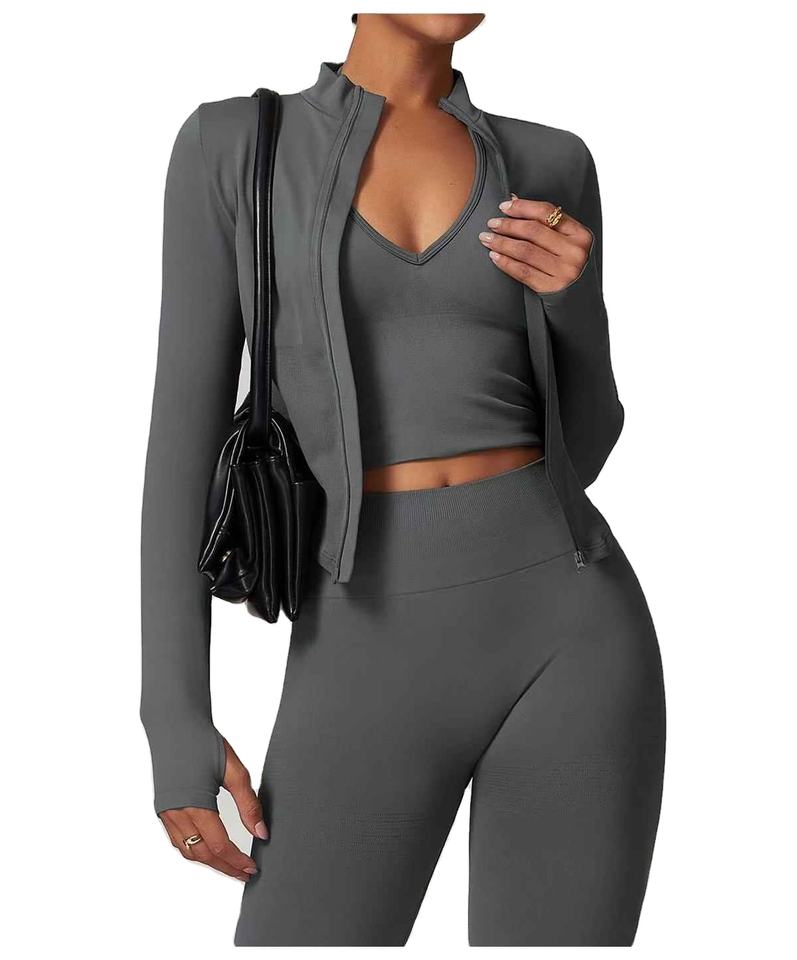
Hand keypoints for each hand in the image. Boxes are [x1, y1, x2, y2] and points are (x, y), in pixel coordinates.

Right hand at [159, 738, 268, 881]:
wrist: (174, 724)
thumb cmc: (203, 743)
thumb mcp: (234, 770)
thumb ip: (248, 804)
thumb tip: (261, 833)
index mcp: (195, 805)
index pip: (219, 846)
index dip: (237, 861)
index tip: (252, 869)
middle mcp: (176, 814)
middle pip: (202, 855)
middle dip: (225, 868)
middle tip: (244, 874)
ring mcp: (166, 813)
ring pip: (187, 851)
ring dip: (209, 863)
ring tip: (229, 866)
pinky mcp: (163, 809)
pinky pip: (178, 840)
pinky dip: (194, 850)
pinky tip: (208, 849)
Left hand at [478, 196, 592, 294]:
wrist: (577, 299)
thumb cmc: (567, 264)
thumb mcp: (566, 242)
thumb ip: (545, 223)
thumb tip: (512, 199)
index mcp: (580, 234)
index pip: (546, 212)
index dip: (522, 207)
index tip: (503, 206)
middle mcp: (575, 252)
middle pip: (533, 231)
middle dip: (508, 225)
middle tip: (491, 223)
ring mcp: (565, 271)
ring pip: (525, 251)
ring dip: (502, 243)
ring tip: (487, 238)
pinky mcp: (552, 288)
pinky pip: (522, 271)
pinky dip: (505, 262)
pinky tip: (494, 256)